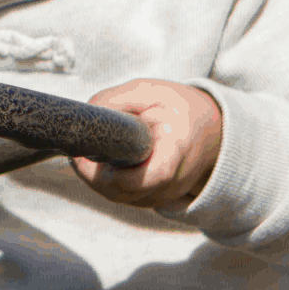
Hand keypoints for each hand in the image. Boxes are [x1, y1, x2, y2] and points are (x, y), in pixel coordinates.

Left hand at [71, 80, 221, 209]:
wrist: (211, 130)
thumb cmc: (177, 107)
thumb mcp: (147, 90)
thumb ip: (115, 100)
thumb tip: (86, 115)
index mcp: (177, 149)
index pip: (148, 176)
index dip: (113, 173)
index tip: (84, 154)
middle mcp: (174, 182)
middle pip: (125, 193)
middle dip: (94, 175)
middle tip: (77, 148)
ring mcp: (167, 196)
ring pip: (122, 198)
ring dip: (99, 179)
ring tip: (91, 149)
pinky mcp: (158, 199)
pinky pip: (127, 197)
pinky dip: (110, 182)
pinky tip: (104, 159)